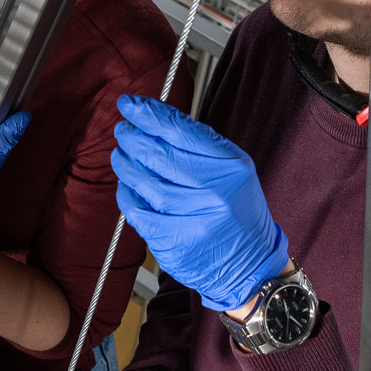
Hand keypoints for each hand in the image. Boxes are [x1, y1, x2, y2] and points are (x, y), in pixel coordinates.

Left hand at [111, 94, 288, 312]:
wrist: (249, 265)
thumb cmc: (238, 212)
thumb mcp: (233, 170)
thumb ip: (200, 144)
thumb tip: (155, 118)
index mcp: (230, 168)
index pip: (180, 131)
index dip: (148, 114)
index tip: (129, 104)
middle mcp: (214, 192)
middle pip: (158, 154)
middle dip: (133, 137)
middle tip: (123, 130)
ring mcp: (193, 220)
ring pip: (145, 182)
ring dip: (126, 163)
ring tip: (121, 154)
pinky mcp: (174, 243)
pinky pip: (138, 211)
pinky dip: (127, 194)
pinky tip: (127, 185)